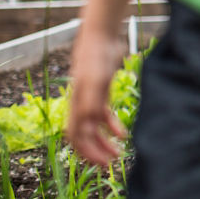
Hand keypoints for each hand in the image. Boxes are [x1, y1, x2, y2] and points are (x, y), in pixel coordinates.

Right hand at [66, 29, 127, 165]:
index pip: (77, 136)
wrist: (101, 35)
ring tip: (118, 153)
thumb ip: (92, 101)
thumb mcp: (96, 79)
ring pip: (95, 127)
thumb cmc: (96, 56)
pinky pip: (104, 115)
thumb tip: (90, 124)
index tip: (102, 162)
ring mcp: (91, 98)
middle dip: (97, 151)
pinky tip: (123, 133)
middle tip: (113, 163)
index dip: (87, 151)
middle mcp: (81, 104)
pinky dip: (113, 126)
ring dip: (105, 142)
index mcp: (76, 105)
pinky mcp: (102, 90)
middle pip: (85, 135)